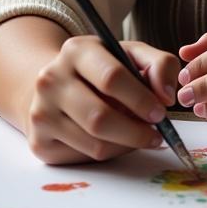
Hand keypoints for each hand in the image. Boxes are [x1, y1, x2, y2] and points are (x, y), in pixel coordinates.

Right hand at [26, 37, 179, 164]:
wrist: (56, 86)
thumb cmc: (102, 70)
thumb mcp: (131, 54)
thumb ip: (159, 64)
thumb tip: (166, 96)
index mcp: (76, 50)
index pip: (111, 78)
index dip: (141, 99)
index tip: (161, 112)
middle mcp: (51, 79)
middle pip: (100, 118)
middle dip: (136, 131)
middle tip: (156, 134)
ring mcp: (41, 112)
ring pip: (94, 143)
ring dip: (125, 145)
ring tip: (138, 135)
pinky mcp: (39, 142)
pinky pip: (84, 157)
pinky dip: (109, 153)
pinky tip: (116, 140)